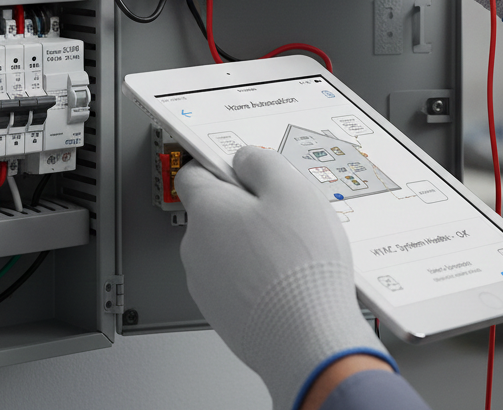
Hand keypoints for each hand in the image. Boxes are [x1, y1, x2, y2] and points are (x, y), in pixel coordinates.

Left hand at [175, 146, 392, 409]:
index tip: (237, 168)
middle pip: (213, 213)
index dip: (218, 167)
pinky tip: (285, 282)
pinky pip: (235, 283)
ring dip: (250, 246)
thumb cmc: (300, 268)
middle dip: (243, 210)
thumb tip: (244, 159)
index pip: (192, 174)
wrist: (310, 341)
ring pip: (224, 250)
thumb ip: (261, 162)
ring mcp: (206, 285)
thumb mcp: (291, 188)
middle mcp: (196, 247)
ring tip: (289, 254)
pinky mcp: (222, 315)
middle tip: (281, 216)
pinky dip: (255, 279)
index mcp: (206, 210)